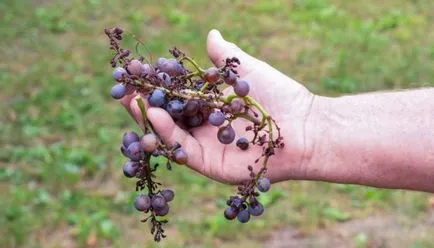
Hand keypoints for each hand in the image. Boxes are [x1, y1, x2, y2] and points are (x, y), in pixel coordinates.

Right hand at [120, 30, 317, 184]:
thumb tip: (210, 34)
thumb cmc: (279, 96)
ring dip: (146, 118)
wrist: (304, 127)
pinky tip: (152, 115)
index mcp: (210, 107)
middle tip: (121, 86)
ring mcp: (205, 147)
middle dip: (142, 101)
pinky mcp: (210, 164)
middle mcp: (204, 127)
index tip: (137, 68)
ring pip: (169, 134)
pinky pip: (182, 149)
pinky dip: (166, 133)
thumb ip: (225, 56)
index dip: (156, 82)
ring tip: (129, 100)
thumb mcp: (246, 70)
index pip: (175, 94)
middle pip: (166, 115)